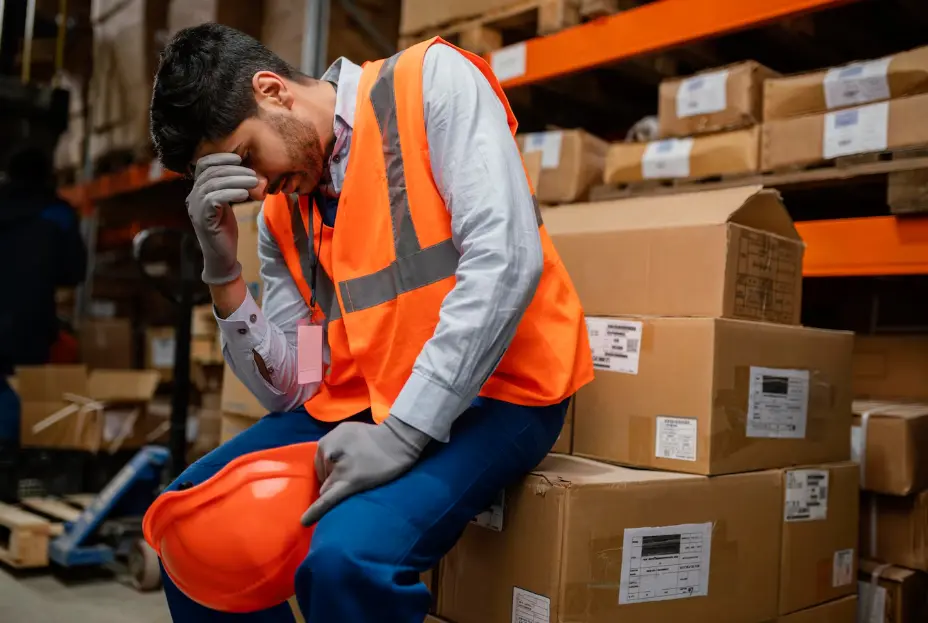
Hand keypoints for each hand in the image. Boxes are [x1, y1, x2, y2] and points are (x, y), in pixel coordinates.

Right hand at [186, 153, 257, 284]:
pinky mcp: (203, 219)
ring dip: (236, 180)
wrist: (222, 257)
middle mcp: (192, 198)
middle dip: (234, 170)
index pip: (202, 165)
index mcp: (197, 191)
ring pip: (213, 184)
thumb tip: (245, 170)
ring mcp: (196, 209)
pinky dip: (230, 193)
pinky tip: (244, 195)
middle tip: (253, 173)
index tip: (239, 158)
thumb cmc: (225, 231)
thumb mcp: (227, 205)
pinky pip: (214, 199)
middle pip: (210, 173)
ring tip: (254, 182)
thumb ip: (228, 188)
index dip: (219, 158)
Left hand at [301, 418, 431, 525]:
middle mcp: (328, 452)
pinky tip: (305, 522)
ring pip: (326, 489)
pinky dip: (316, 511)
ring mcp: (338, 468)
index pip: (320, 464)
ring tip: (357, 481)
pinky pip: (328, 499)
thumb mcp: (347, 431)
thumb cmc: (376, 437)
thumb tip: (326, 462)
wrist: (398, 440)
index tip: (340, 475)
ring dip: (335, 489)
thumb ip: (334, 444)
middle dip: (332, 480)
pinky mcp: (349, 482)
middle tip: (353, 476)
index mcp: (326, 440)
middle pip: (322, 477)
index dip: (330, 472)